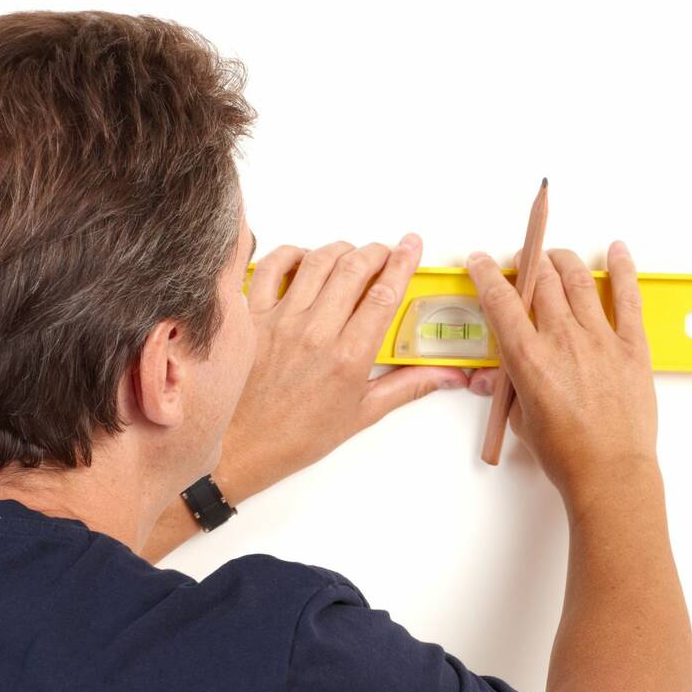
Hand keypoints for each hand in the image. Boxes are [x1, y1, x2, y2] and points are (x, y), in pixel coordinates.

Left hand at [216, 234, 468, 501]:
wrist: (244, 445)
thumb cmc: (299, 435)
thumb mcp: (363, 413)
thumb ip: (408, 386)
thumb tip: (448, 375)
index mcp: (349, 357)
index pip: (384, 295)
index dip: (403, 263)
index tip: (412, 246)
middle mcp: (316, 332)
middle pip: (354, 268)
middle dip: (376, 251)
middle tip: (385, 252)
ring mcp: (281, 320)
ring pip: (317, 261)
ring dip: (340, 249)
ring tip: (351, 254)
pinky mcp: (253, 316)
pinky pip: (271, 267)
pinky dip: (291, 254)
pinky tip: (304, 259)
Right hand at [465, 243, 657, 508]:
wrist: (610, 473)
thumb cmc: (568, 455)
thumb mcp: (521, 420)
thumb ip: (509, 388)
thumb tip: (494, 377)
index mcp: (529, 358)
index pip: (500, 300)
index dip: (486, 274)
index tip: (480, 262)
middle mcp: (563, 340)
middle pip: (540, 281)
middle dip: (526, 264)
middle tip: (522, 263)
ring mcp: (601, 339)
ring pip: (578, 280)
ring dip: (563, 261)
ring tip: (556, 257)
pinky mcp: (632, 347)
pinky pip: (628, 298)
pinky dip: (623, 269)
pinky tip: (617, 251)